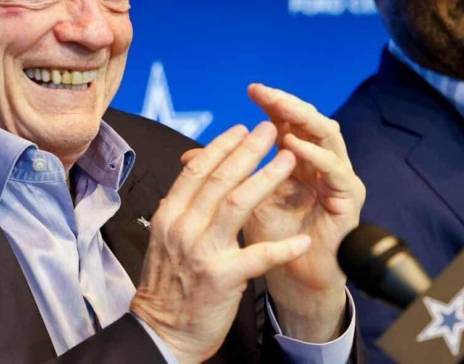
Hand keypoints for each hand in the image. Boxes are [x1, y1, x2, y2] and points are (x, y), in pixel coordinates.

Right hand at [131, 123, 311, 363]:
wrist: (161, 334)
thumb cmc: (169, 288)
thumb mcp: (166, 240)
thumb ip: (182, 209)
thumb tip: (195, 176)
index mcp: (170, 216)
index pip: (196, 171)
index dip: (221, 146)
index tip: (241, 129)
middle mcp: (183, 228)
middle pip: (219, 180)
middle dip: (248, 150)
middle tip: (270, 130)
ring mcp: (202, 252)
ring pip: (238, 204)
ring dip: (267, 178)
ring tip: (289, 159)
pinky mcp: (222, 278)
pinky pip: (258, 256)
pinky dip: (283, 248)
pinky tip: (302, 240)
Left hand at [245, 84, 366, 341]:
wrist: (296, 278)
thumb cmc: (272, 239)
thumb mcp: (243, 202)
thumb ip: (224, 176)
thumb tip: (186, 157)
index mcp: (300, 158)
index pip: (289, 121)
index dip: (273, 104)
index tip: (252, 90)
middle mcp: (321, 162)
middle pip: (310, 121)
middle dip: (287, 105)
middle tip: (267, 93)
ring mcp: (338, 177)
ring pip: (328, 136)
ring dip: (303, 122)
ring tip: (281, 110)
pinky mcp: (349, 198)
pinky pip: (335, 170)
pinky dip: (316, 156)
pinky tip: (294, 149)